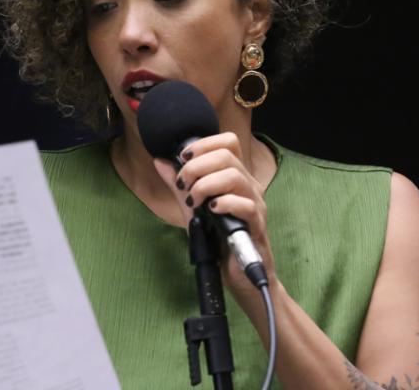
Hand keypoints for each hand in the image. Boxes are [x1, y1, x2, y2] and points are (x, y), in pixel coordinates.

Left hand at [152, 132, 276, 290]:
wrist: (239, 276)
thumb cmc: (220, 242)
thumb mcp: (193, 209)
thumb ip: (179, 186)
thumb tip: (161, 161)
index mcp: (236, 177)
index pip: (228, 142)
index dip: (204, 143)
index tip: (183, 157)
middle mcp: (248, 186)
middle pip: (227, 155)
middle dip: (197, 166)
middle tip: (183, 184)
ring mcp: (255, 204)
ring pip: (235, 176)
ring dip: (206, 184)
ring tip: (194, 200)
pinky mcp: (257, 225)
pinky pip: (246, 205)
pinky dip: (224, 203)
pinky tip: (211, 210)